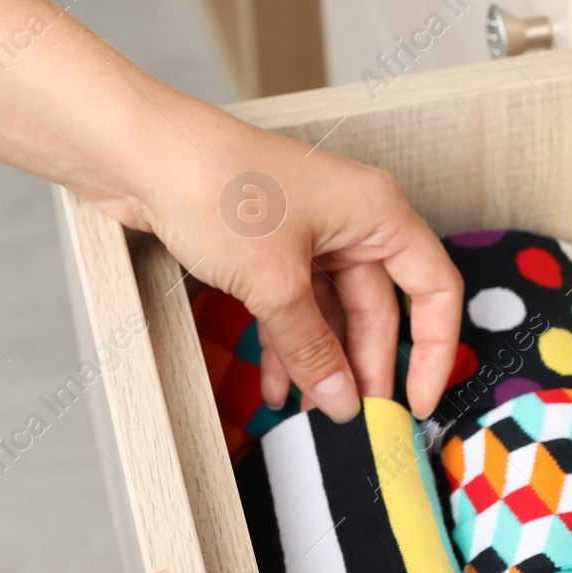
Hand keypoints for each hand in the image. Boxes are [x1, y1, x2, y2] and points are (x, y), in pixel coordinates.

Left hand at [123, 112, 462, 423]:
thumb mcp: (274, 283)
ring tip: (312, 415)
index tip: (415, 403)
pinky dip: (287, 345)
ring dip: (322, 363)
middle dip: (365, 367)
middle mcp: (351, 221)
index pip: (435, 290)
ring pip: (331, 314)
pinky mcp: (269, 245)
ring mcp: (309, 232)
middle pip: (379, 309)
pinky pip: (294, 306)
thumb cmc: (213, 184)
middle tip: (358, 421)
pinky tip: (276, 387)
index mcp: (378, 213)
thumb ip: (313, 348)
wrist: (136, 151)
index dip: (434, 351)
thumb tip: (341, 399)